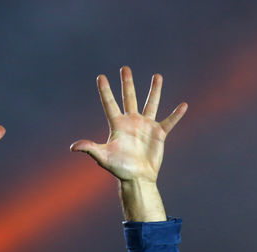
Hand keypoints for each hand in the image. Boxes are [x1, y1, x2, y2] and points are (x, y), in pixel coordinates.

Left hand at [70, 67, 186, 184]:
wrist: (137, 178)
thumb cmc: (119, 169)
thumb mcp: (103, 158)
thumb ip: (90, 148)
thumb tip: (73, 147)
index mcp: (117, 125)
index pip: (109, 104)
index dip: (105, 91)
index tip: (100, 76)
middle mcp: (131, 122)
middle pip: (129, 98)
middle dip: (127, 83)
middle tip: (124, 68)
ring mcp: (145, 126)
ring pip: (151, 104)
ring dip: (154, 90)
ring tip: (157, 76)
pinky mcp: (158, 134)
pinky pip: (169, 121)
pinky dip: (176, 114)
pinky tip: (183, 105)